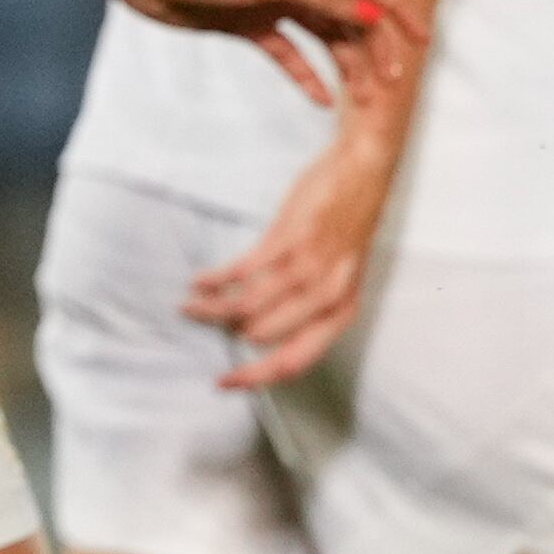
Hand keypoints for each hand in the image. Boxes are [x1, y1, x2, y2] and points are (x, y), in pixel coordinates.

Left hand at [108, 0, 425, 111]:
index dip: (396, 6)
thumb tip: (371, 14)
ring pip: (323, 36)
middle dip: (374, 47)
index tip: (421, 38)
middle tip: (391, 85)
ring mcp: (272, 0)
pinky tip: (322, 99)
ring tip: (364, 100)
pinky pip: (288, 52)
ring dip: (346, 65)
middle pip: (349, 12)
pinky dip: (306, 74)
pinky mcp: (248, 23)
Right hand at [186, 127, 401, 388]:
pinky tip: (200, 280)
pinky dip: (215, 279)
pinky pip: (242, 271)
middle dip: (224, 333)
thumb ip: (309, 306)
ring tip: (189, 305)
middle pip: (260, 337)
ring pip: (246, 306)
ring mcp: (307, 268)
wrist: (363, 170)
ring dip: (210, 308)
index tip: (224, 382)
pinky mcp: (289, 239)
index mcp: (340, 312)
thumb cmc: (348, 224)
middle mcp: (325, 297)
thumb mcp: (339, 276)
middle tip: (199, 323)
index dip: (255, 378)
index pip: (294, 362)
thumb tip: (260, 331)